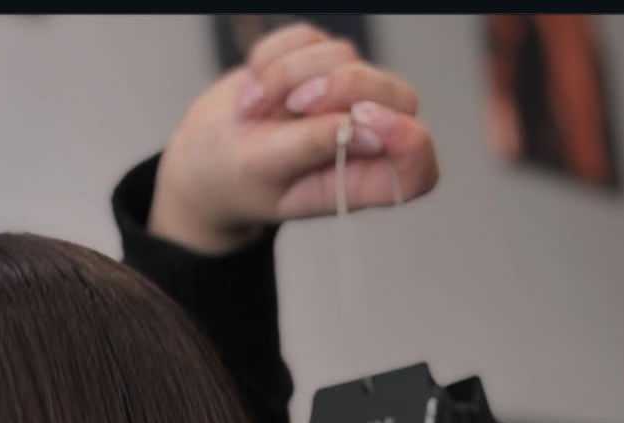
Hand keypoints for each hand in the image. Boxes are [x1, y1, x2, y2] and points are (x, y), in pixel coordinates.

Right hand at [150, 22, 438, 254]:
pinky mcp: (321, 63)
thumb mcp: (266, 171)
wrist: (205, 154)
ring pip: (346, 57)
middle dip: (343, 87)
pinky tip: (254, 88)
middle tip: (294, 104)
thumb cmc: (235, 178)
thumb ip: (315, 147)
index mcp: (360, 183)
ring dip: (291, 74)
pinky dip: (275, 57)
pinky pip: (311, 39)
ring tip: (252, 108)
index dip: (407, 142)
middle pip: (396, 96)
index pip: (418, 168)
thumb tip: (367, 128)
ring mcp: (346, 97)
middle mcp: (364, 139)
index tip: (364, 120)